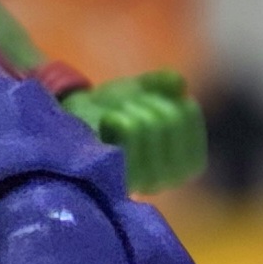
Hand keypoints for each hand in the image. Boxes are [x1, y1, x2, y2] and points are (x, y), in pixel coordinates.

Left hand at [59, 70, 205, 194]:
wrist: (72, 125)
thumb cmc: (112, 110)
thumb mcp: (142, 92)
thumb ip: (163, 86)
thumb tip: (178, 84)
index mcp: (190, 160)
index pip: (188, 112)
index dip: (163, 97)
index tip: (145, 106)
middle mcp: (175, 176)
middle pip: (169, 118)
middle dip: (142, 103)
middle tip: (125, 112)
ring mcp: (148, 180)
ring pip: (147, 123)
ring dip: (125, 110)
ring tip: (114, 120)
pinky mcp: (121, 176)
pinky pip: (126, 129)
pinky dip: (114, 117)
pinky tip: (107, 126)